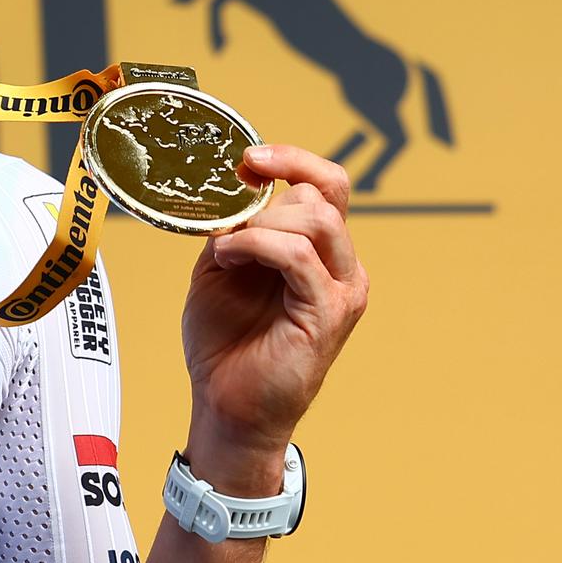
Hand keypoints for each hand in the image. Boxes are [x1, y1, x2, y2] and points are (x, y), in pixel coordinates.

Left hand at [180, 145, 369, 491]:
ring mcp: (341, 288)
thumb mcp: (221, 268)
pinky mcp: (329, 312)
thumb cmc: (225, 341)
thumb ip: (233, 228)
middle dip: (266, 196)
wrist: (226, 404)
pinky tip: (227, 259)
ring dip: (258, 223)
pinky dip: (256, 245)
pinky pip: (298, 256)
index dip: (292, 159)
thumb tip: (226, 191)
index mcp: (319, 250)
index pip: (328, 183)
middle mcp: (341, 265)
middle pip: (323, 193)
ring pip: (315, 218)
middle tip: (226, 218)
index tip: (248, 158)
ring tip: (224, 249)